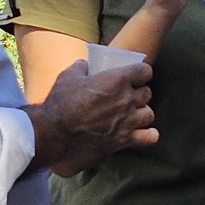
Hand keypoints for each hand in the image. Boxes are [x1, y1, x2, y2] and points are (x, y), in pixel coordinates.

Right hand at [27, 58, 156, 176]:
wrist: (55, 133)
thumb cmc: (61, 102)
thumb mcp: (69, 76)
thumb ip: (81, 67)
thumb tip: (85, 64)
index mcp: (117, 79)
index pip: (145, 71)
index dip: (141, 73)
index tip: (135, 76)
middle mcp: (127, 99)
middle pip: (147, 93)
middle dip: (139, 93)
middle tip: (128, 96)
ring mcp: (128, 121)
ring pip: (149, 114)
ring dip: (142, 113)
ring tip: (132, 114)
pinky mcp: (124, 140)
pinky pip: (149, 137)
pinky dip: (147, 135)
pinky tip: (140, 132)